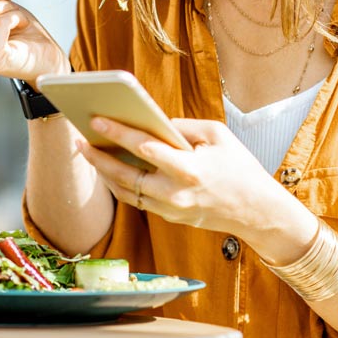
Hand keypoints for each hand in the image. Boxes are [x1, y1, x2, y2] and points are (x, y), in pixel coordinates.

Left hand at [76, 116, 288, 238]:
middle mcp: (175, 193)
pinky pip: (138, 200)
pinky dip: (121, 185)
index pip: (144, 148)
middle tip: (79, 139)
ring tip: (89, 152)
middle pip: (125, 176)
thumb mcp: (217, 134)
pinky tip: (110, 169)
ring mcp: (171, 210)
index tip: (97, 119)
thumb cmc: (239, 166)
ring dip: (104, 173)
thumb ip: (182, 126)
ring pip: (126, 192)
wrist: (257, 210)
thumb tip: (153, 122)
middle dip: (98, 157)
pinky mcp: (171, 218)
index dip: (117, 132)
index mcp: (189, 169)